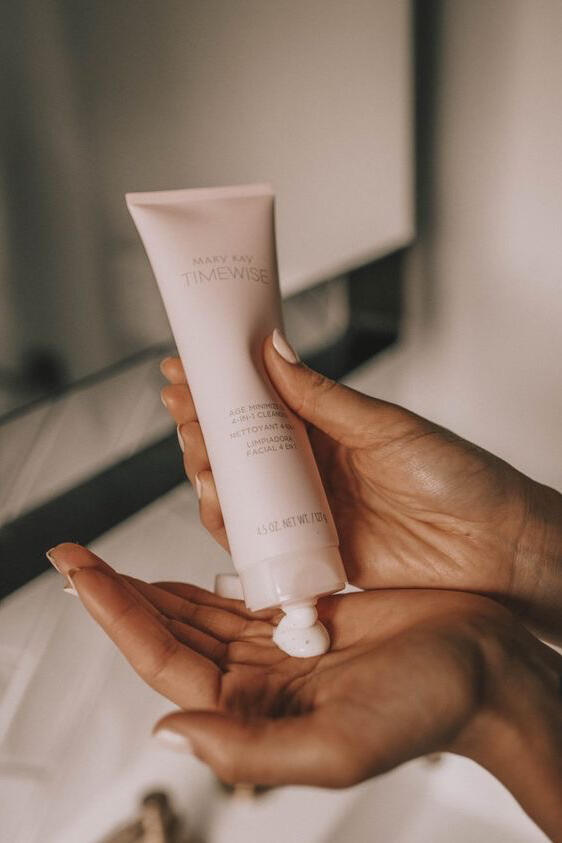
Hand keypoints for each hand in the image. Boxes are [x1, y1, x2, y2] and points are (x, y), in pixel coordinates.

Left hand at [48, 543, 561, 839]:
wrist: (482, 667)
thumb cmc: (426, 708)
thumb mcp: (338, 746)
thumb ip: (250, 749)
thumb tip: (169, 732)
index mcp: (255, 713)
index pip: (164, 660)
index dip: (116, 617)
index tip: (79, 573)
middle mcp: (255, 682)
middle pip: (166, 634)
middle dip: (116, 595)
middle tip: (73, 555)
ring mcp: (274, 647)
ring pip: (192, 613)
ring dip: (148, 585)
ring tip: (105, 556)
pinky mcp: (300, 615)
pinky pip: (235, 594)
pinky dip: (201, 575)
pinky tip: (178, 561)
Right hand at [160, 334, 561, 642]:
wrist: (493, 548)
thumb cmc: (456, 477)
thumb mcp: (386, 427)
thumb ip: (324, 398)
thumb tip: (274, 351)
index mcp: (328, 427)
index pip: (261, 400)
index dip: (219, 385)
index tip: (184, 369)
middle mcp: (312, 466)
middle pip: (239, 447)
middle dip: (203, 427)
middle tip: (184, 412)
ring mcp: (309, 509)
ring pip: (241, 492)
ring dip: (210, 475)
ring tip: (199, 458)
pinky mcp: (312, 551)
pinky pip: (258, 541)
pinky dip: (231, 527)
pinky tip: (218, 508)